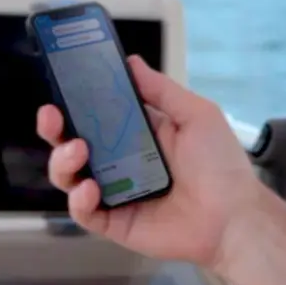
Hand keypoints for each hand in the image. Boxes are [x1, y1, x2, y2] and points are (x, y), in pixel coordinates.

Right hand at [37, 55, 266, 270]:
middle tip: (51, 116)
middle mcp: (120, 162)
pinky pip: (84, 212)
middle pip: (72, 144)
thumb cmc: (220, 164)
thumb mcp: (195, 115)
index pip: (96, 115)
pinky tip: (90, 188)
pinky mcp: (115, 222)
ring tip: (78, 150)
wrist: (234, 216)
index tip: (61, 86)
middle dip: (55, 129)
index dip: (75, 102)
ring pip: (70, 177)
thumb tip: (131, 62)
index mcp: (137, 134)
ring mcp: (115, 193)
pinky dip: (79, 200)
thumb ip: (161, 90)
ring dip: (63, 161)